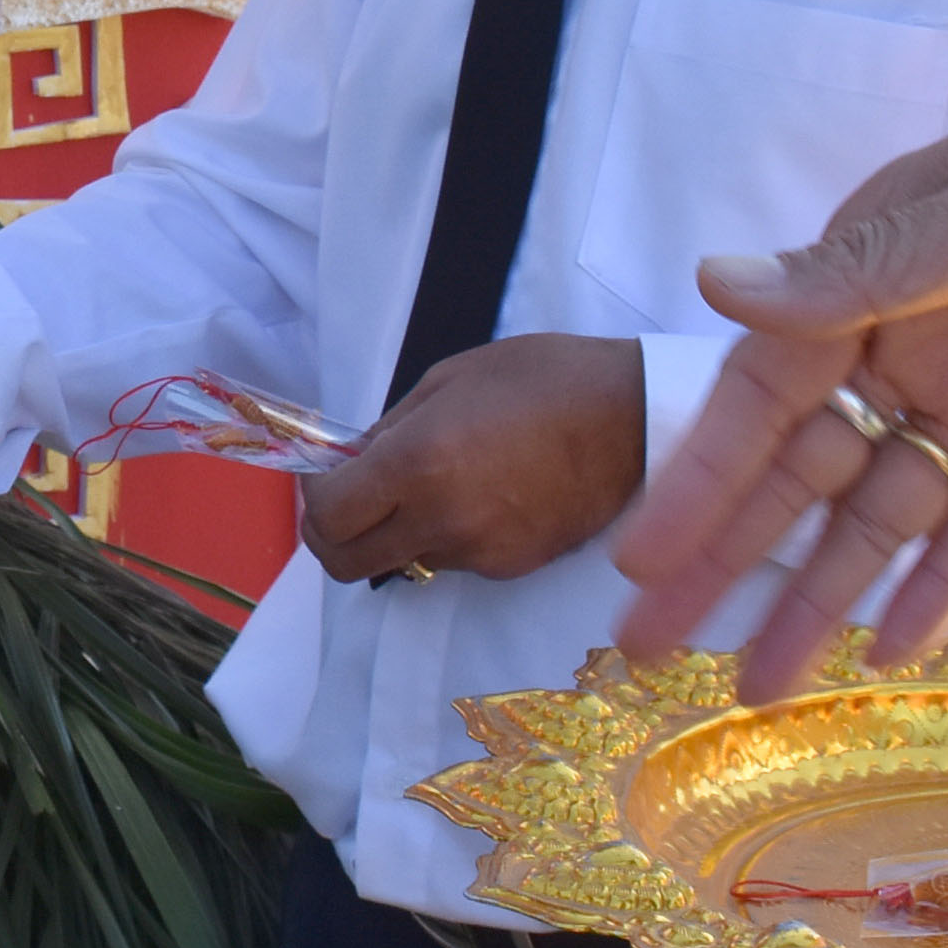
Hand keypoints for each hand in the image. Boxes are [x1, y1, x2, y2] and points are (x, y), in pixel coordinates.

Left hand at [295, 335, 641, 582]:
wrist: (634, 417)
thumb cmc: (545, 379)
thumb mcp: (450, 380)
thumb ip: (389, 428)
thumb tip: (348, 461)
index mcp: (420, 463)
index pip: (328, 516)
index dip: (313, 496)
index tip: (325, 473)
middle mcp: (443, 519)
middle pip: (347, 563)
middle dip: (334, 534)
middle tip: (350, 498)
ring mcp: (480, 552)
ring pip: (402, 560)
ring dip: (395, 531)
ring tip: (433, 482)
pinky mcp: (511, 568)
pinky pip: (452, 560)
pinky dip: (445, 535)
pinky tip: (480, 494)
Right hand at [604, 301, 947, 696]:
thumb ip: (859, 269)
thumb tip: (715, 283)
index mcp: (867, 276)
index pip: (762, 396)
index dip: (700, 479)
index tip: (644, 556)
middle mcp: (901, 341)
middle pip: (799, 470)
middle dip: (729, 556)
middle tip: (649, 641)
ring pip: (879, 514)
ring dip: (823, 595)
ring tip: (761, 684)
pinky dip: (940, 585)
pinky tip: (891, 653)